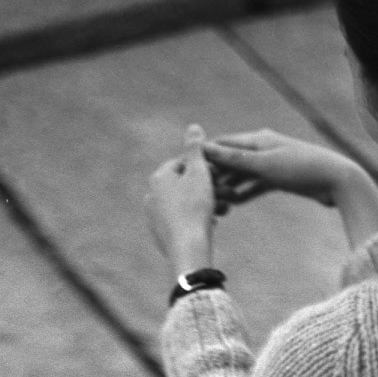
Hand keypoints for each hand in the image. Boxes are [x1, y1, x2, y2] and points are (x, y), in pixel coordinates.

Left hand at [145, 124, 215, 274]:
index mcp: (158, 178)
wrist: (188, 249)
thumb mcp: (199, 172)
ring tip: (222, 211)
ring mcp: (154, 217)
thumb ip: (195, 149)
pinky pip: (182, 222)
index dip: (205, 168)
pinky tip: (210, 225)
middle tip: (226, 194)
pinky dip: (196, 220)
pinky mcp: (160, 235)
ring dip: (204, 205)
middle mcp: (151, 196)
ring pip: (184, 204)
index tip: (219, 176)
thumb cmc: (195, 208)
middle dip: (206, 188)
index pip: (184, 163)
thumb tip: (193, 127)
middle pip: (184, 185)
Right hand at [204, 129, 351, 210]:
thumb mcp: (263, 165)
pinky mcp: (280, 178)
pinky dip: (245, 193)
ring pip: (242, 175)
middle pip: (230, 160)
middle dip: (214, 174)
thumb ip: (234, 159)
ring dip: (228, 187)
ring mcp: (271, 163)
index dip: (204, 156)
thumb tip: (206, 149)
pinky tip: (234, 205)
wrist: (335, 180)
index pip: (223, 144)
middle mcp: (262, 147)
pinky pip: (256, 185)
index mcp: (257, 139)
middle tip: (194, 192)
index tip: (186, 169)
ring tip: (211, 202)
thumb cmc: (300, 168)